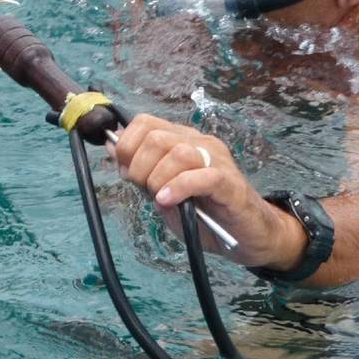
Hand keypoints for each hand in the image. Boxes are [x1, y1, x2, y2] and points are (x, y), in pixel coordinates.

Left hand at [109, 114, 306, 269]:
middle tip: (143, 189)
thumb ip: (140, 171)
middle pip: (156, 137)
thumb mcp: (162, 192)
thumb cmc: (204, 216)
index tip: (124, 172)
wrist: (247, 236)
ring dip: (158, 179)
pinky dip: (178, 188)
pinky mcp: (228, 182)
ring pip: (177, 152)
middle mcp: (198, 142)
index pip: (145, 123)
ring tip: (160, 198)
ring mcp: (216, 159)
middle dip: (138, 166)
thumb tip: (111, 147)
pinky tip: (168, 201)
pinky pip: (200, 176)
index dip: (127, 146)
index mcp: (181, 140)